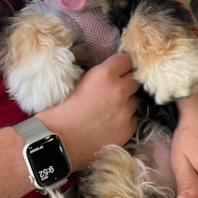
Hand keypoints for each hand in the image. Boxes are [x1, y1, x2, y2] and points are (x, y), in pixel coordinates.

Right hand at [37, 53, 140, 171]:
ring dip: (127, 102)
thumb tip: (116, 71)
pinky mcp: (128, 128)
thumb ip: (102, 73)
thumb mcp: (82, 81)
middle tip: (116, 90)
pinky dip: (126, 119)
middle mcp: (119, 90)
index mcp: (104, 74)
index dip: (123, 65)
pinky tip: (112, 123)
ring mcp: (125, 110)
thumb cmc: (64, 109)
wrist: (61, 138)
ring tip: (112, 110)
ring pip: (136, 100)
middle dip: (128, 83)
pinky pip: (134, 118)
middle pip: (136, 79)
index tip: (121, 70)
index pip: (126, 60)